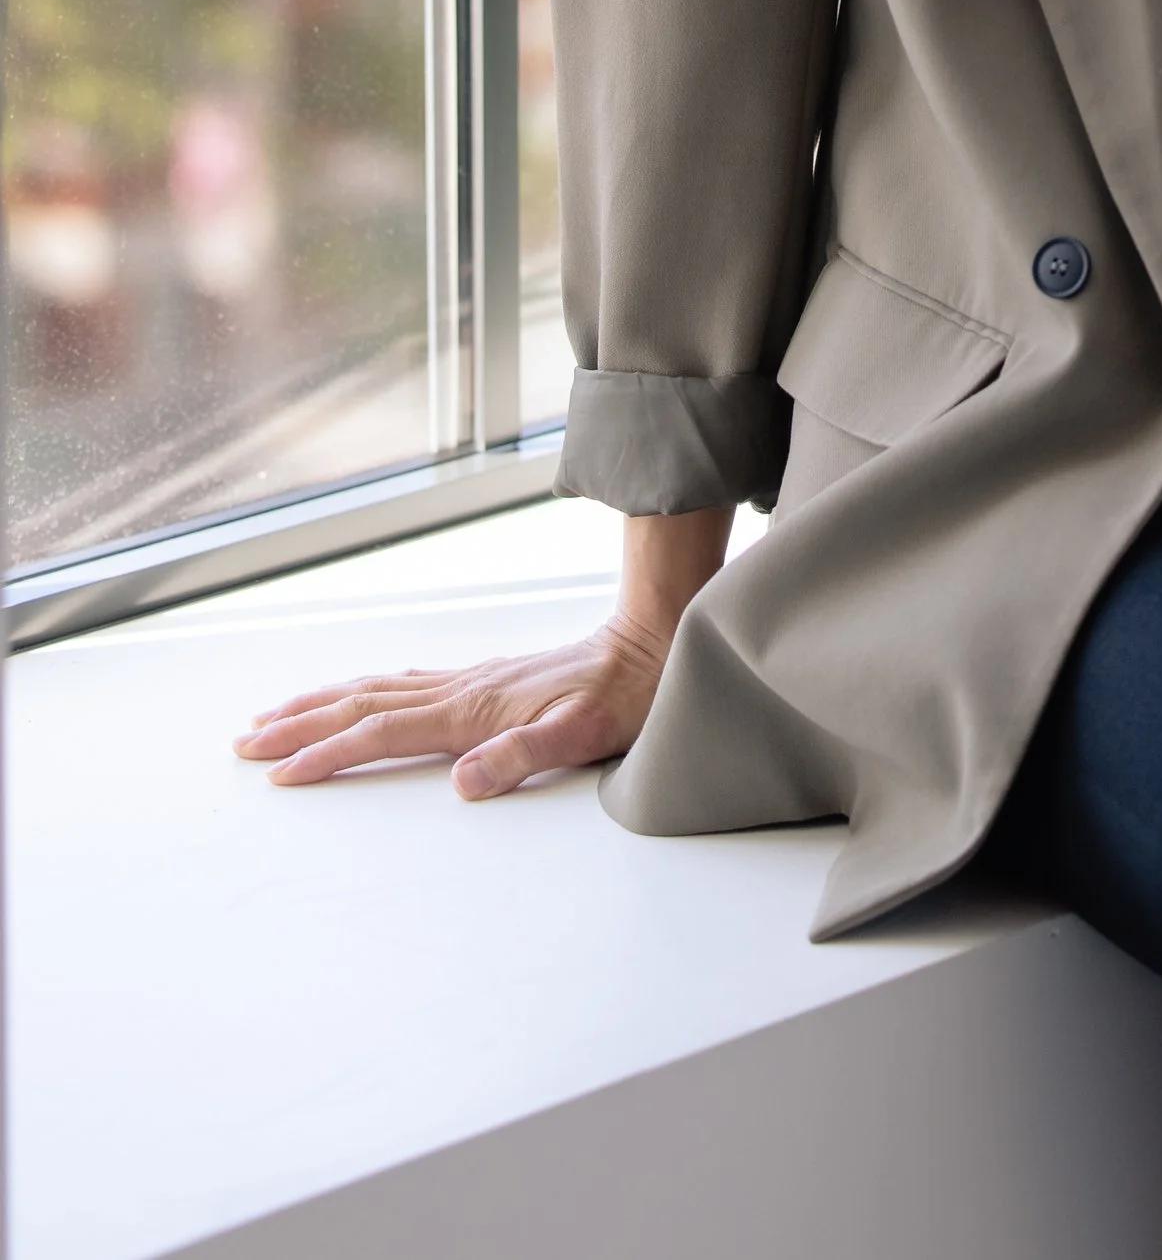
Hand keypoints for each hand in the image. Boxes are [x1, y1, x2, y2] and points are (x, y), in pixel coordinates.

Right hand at [232, 506, 732, 799]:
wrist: (647, 647)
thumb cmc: (619, 698)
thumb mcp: (582, 736)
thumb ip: (523, 756)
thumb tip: (463, 783)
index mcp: (472, 711)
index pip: (382, 734)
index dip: (328, 755)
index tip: (281, 775)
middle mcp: (459, 690)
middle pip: (361, 706)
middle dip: (300, 726)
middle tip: (244, 743)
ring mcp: (467, 680)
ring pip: (374, 689)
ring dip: (320, 703)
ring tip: (273, 715)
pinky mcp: (480, 679)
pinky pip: (400, 683)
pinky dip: (360, 690)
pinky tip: (352, 694)